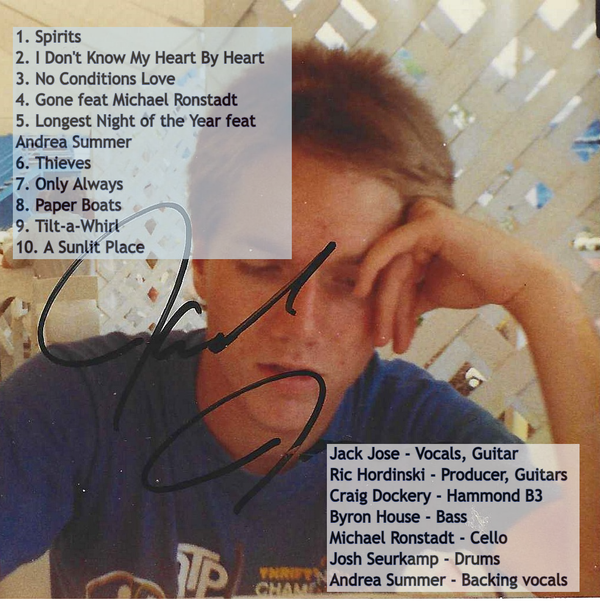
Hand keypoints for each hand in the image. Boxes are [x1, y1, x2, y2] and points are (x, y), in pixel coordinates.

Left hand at [354, 198, 557, 352]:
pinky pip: (390, 247)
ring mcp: (423, 218)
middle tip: (380, 342)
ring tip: (385, 339)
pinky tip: (362, 292)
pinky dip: (372, 269)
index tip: (383, 337)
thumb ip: (406, 294)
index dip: (387, 306)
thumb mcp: (431, 291)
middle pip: (389, 272)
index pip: (392, 272)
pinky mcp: (428, 221)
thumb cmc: (476, 283)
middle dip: (384, 310)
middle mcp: (417, 223)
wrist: (516, 281)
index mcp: (418, 237)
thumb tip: (379, 311)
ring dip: (386, 307)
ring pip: (391, 268)